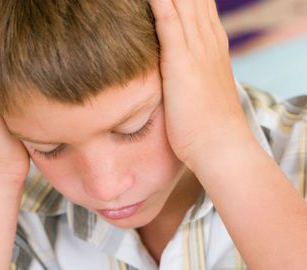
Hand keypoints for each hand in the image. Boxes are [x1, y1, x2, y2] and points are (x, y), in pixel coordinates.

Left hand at [149, 0, 251, 170]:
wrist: (220, 147)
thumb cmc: (206, 128)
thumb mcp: (197, 91)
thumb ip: (186, 73)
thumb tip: (171, 73)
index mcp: (211, 44)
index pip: (196, 2)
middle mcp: (206, 38)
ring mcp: (195, 48)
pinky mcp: (181, 61)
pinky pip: (168, 19)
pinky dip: (158, 1)